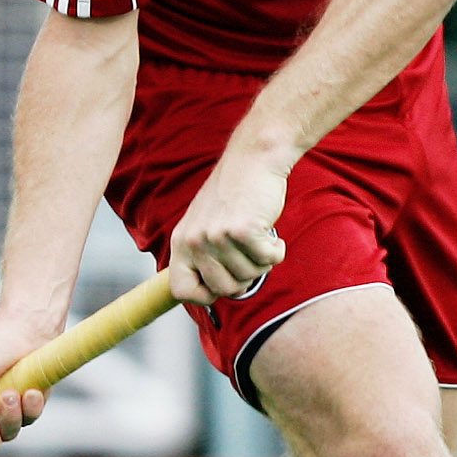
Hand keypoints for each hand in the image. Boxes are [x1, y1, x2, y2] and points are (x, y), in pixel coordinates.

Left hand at [167, 148, 288, 304]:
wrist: (253, 161)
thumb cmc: (234, 196)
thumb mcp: (204, 226)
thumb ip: (203, 256)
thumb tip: (212, 294)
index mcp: (181, 242)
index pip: (181, 290)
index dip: (204, 295)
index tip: (222, 283)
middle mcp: (194, 241)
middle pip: (224, 290)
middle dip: (244, 278)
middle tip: (249, 255)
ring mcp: (217, 236)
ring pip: (249, 276)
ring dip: (262, 261)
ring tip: (258, 236)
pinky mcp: (243, 230)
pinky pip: (268, 260)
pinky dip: (276, 251)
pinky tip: (271, 233)